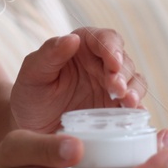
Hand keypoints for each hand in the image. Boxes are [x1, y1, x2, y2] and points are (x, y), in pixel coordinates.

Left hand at [10, 27, 148, 133]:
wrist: (31, 129)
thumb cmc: (30, 96)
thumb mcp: (32, 74)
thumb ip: (49, 54)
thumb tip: (72, 38)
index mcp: (82, 47)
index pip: (105, 38)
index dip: (112, 48)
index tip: (112, 62)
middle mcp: (101, 64)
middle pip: (124, 61)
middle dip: (123, 73)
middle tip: (116, 89)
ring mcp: (110, 87)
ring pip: (134, 81)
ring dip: (134, 89)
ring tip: (127, 102)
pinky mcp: (116, 109)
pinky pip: (133, 106)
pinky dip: (137, 108)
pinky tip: (134, 114)